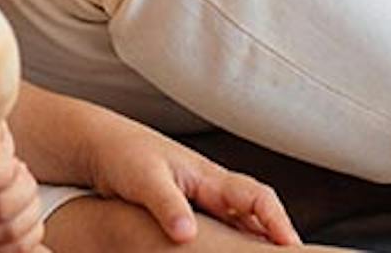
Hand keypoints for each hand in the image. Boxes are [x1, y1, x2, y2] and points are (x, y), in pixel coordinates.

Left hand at [78, 114, 299, 245]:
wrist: (99, 147)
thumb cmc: (123, 156)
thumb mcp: (144, 179)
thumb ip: (167, 205)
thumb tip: (187, 234)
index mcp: (208, 176)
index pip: (256, 197)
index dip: (276, 221)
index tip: (291, 245)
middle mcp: (212, 188)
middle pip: (259, 213)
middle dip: (279, 234)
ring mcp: (202, 201)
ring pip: (242, 223)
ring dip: (258, 241)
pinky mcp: (187, 212)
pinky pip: (221, 231)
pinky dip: (234, 243)